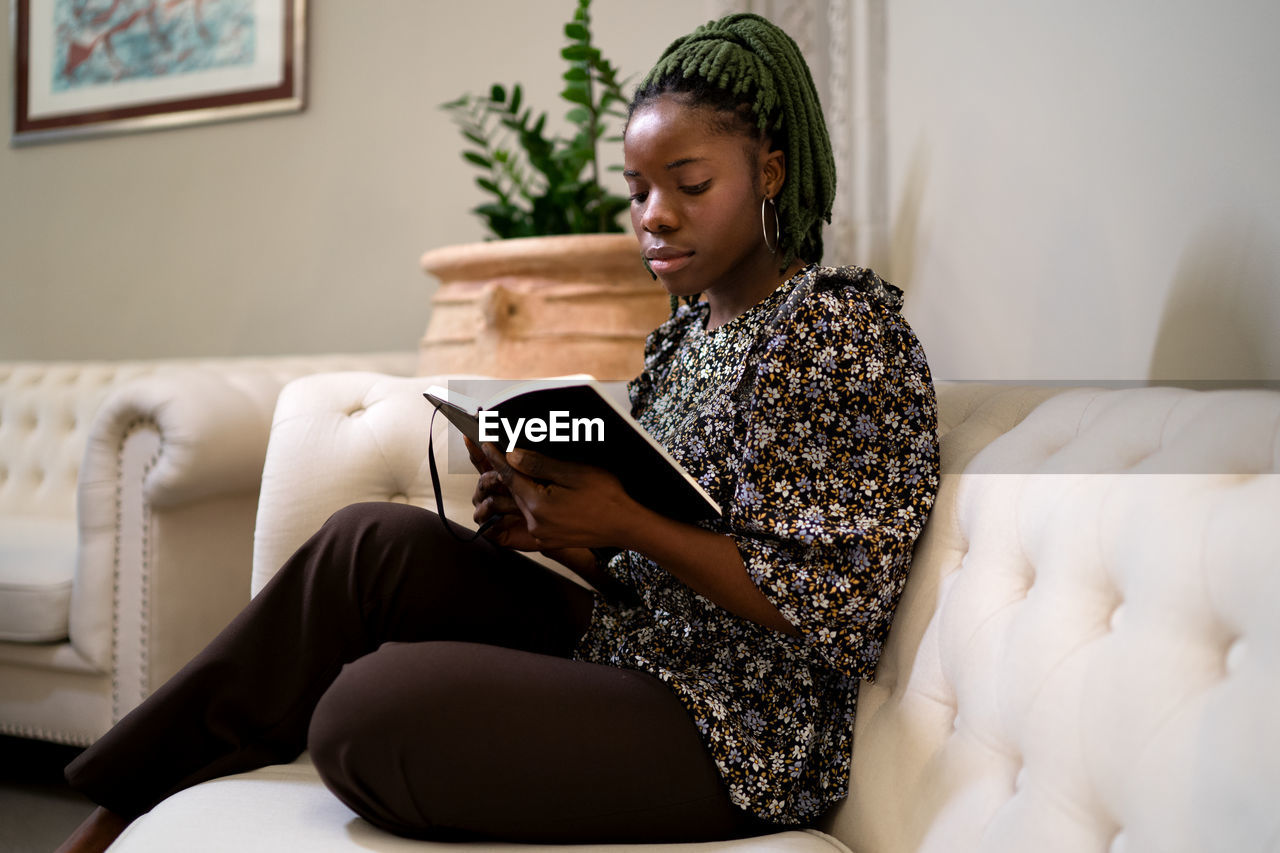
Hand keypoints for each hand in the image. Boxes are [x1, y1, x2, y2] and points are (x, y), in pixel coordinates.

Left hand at [480, 443, 638, 549]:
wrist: (626, 525)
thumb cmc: (606, 496)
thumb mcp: (573, 473)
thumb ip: (539, 465)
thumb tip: (512, 455)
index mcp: (539, 506)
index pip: (510, 476)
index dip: (498, 458)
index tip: (486, 443)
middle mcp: (535, 524)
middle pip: (514, 492)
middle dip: (509, 472)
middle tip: (504, 451)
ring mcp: (541, 534)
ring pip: (523, 504)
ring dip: (522, 487)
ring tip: (527, 471)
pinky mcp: (549, 540)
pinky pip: (534, 516)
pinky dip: (534, 502)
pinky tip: (545, 491)